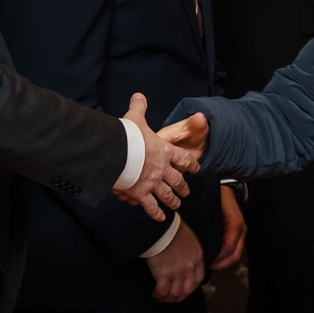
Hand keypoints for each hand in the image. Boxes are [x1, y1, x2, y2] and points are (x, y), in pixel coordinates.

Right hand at [115, 93, 198, 221]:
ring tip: (177, 205)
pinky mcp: (141, 194)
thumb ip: (139, 107)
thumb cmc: (127, 135)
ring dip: (173, 201)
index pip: (182, 158)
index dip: (190, 163)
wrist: (117, 152)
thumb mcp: (135, 118)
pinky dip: (156, 213)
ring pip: (167, 195)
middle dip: (182, 186)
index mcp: (164, 151)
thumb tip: (138, 95)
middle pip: (177, 180)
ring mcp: (153, 183)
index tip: (196, 168)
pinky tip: (161, 218)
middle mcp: (162, 168)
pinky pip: (151, 206)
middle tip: (186, 192)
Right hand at [146, 217, 205, 302]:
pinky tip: (154, 293)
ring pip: (175, 293)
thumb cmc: (171, 229)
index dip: (191, 288)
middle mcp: (190, 267)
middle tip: (172, 298)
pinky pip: (162, 291)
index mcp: (198, 257)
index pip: (198, 279)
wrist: (161, 227)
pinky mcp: (164, 274)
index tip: (184, 290)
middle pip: (188, 290)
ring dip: (168, 298)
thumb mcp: (189, 239)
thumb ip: (190, 252)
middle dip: (179, 297)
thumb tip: (185, 260)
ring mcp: (178, 272)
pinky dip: (158, 294)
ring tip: (161, 297)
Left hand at [212, 186, 246, 270]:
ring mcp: (241, 232)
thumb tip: (195, 241)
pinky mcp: (238, 233)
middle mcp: (241, 230)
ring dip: (223, 262)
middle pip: (234, 255)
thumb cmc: (218, 196)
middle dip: (221, 264)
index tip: (205, 261)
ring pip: (235, 254)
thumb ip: (206, 224)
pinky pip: (234, 249)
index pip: (228, 248)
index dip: (217, 258)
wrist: (226, 187)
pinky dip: (225, 256)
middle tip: (207, 266)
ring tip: (209, 263)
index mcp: (235, 224)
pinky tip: (214, 257)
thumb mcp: (211, 209)